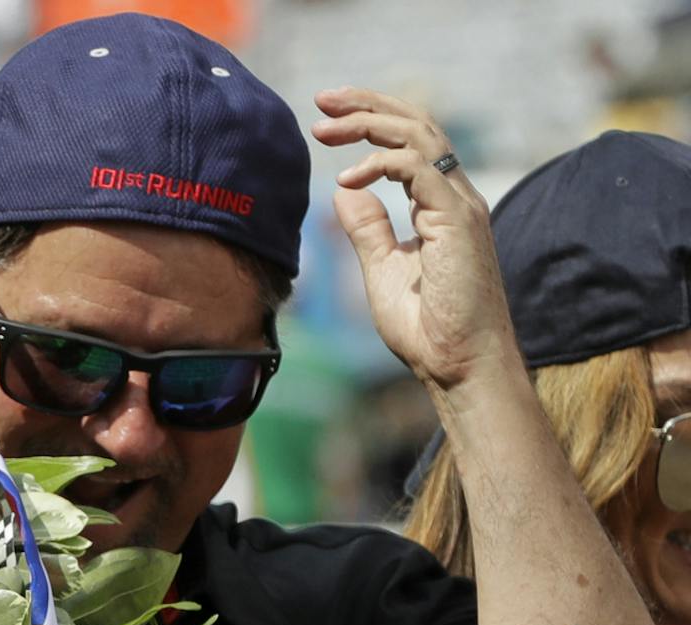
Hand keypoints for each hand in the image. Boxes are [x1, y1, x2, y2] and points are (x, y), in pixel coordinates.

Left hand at [312, 86, 520, 392]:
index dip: (370, 122)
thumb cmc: (427, 328)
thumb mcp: (383, 269)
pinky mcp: (458, 219)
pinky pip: (420, 169)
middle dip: (368, 106)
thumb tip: (345, 190)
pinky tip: (348, 175)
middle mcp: (455, 196)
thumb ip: (368, 228)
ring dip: (370, 123)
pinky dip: (382, 162)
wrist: (458, 364)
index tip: (326, 122)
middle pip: (417, 125)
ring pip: (420, 136)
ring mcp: (460, 205)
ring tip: (326, 126)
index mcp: (440, 204)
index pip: (409, 143)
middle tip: (322, 100)